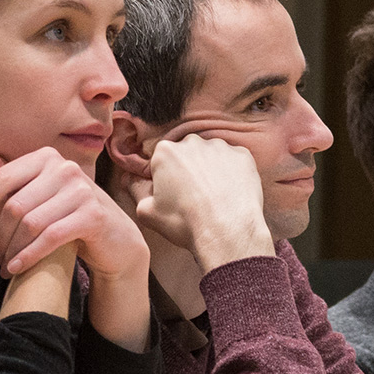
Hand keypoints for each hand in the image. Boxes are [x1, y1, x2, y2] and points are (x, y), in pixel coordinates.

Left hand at [0, 146, 147, 279]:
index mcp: (46, 157)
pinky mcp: (94, 215)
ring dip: (12, 249)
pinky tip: (16, 268)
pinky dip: (29, 256)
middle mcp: (65, 168)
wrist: (113, 238)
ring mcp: (82, 190)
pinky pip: (50, 237)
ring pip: (31, 224)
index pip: (1, 178)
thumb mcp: (35, 189)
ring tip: (4, 264)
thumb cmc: (66, 213)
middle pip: (14, 206)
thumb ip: (2, 171)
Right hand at [130, 133, 272, 272]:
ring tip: (214, 197)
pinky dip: (232, 173)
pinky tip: (230, 193)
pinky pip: (234, 161)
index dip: (165, 178)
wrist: (227, 231)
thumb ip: (135, 189)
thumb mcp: (147, 212)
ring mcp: (220, 147)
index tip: (171, 194)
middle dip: (188, 170)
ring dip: (210, 170)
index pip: (161, 160)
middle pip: (187, 154)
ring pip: (211, 156)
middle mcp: (193, 142)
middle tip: (193, 197)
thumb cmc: (186, 223)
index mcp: (165, 152)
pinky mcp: (243, 156)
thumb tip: (129, 179)